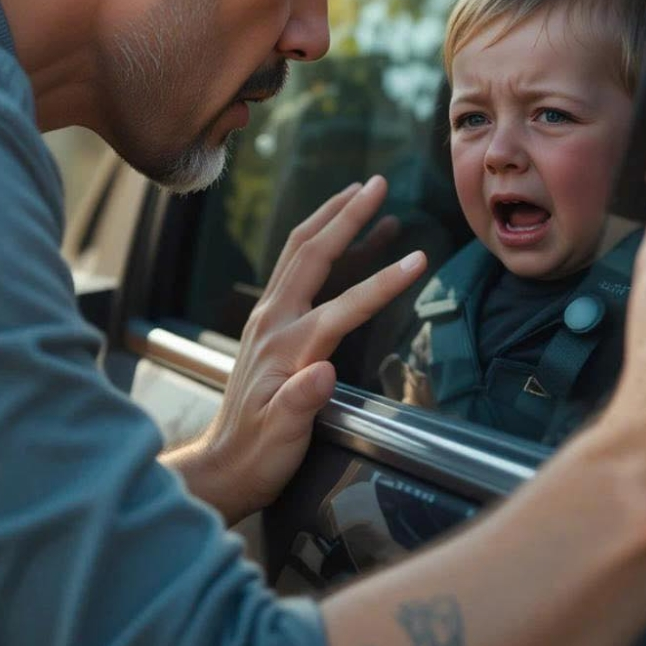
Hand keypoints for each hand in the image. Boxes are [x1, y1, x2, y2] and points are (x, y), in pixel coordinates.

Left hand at [182, 176, 425, 523]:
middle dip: (347, 214)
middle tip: (379, 182)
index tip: (420, 259)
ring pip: (301, 251)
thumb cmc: (259, 453)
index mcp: (285, 346)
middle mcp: (274, 320)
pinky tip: (353, 242)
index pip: (342, 306)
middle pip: (312, 252)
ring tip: (365, 192)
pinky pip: (301, 269)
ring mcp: (271, 317)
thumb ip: (300, 403)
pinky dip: (327, 244)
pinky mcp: (274, 323)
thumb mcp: (280, 436)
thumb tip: (323, 373)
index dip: (383, 283)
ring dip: (332, 216)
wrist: (225, 463)